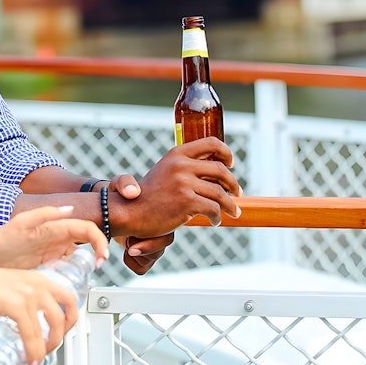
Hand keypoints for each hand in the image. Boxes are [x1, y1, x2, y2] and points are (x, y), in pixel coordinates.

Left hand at [0, 205, 108, 269]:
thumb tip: (69, 209)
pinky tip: (70, 284)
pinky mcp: (48, 266)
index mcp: (57, 226)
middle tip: (97, 268)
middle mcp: (58, 238)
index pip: (87, 229)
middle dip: (98, 254)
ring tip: (85, 277)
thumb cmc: (2, 237)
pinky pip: (67, 270)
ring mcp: (54, 252)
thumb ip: (45, 213)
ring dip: (87, 266)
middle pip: (88, 243)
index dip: (99, 241)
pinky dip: (74, 276)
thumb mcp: (22, 223)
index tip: (101, 256)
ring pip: (80, 258)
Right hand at [0, 264, 78, 364]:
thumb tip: (31, 319)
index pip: (69, 298)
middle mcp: (38, 284)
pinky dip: (34, 350)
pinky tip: (30, 358)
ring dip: (49, 347)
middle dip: (63, 335)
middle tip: (54, 345)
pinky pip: (32, 334)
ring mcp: (28, 294)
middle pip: (66, 313)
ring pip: (53, 326)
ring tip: (40, 357)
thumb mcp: (14, 285)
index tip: (65, 329)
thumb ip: (26, 298)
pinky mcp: (16, 305)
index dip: (71, 317)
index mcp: (39, 279)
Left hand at [106, 175, 172, 274]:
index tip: (132, 241)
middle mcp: (159, 231)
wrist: (106, 209)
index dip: (152, 241)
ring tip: (126, 241)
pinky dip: (132, 263)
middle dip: (143, 249)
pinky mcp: (141, 255)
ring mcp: (151, 244)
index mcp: (160, 216)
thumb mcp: (119, 184)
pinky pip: (141, 268)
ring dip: (136, 255)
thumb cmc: (117, 195)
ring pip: (150, 260)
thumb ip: (124, 183)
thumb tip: (133, 192)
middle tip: (129, 244)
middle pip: (159, 250)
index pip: (167, 235)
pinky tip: (125, 250)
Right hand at [110, 137, 241, 238]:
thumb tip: (212, 174)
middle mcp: (181, 165)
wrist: (128, 211)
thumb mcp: (165, 172)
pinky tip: (214, 221)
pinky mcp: (187, 202)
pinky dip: (217, 217)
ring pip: (220, 193)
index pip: (210, 143)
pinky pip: (213, 209)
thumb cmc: (148, 196)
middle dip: (233, 183)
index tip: (230, 163)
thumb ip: (184, 169)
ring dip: (230, 205)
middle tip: (237, 193)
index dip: (225, 152)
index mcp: (177, 154)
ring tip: (232, 212)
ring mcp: (184, 183)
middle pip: (220, 170)